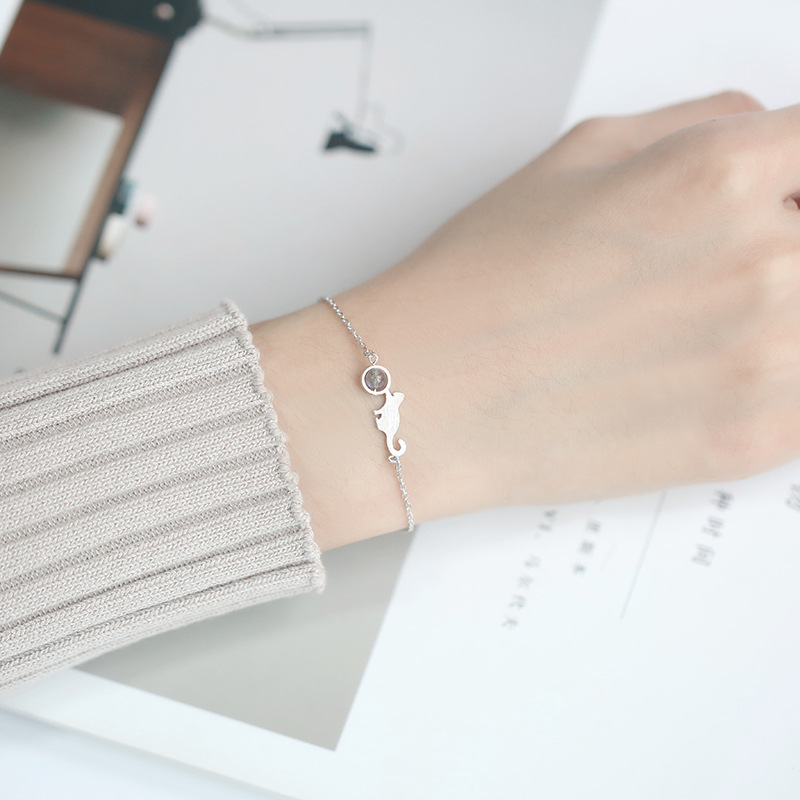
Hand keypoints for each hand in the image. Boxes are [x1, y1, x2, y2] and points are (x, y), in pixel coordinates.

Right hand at [253, 91, 799, 548]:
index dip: (798, 178)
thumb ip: (699, 123)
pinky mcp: (754, 440)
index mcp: (723, 173)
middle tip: (708, 272)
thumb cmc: (483, 281)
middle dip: (780, 244)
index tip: (782, 200)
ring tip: (694, 327)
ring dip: (776, 316)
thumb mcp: (579, 157)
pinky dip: (771, 383)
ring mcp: (768, 360)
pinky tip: (701, 377)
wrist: (430, 396)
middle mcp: (763, 261)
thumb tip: (768, 131)